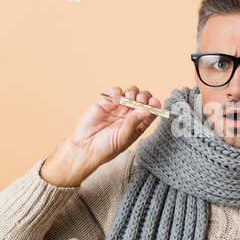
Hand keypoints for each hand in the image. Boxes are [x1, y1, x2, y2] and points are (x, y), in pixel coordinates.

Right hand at [40, 85, 160, 186]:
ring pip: (131, 92)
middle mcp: (131, 114)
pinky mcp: (106, 102)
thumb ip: (133, 123)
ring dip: (132, 92)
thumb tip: (147, 110)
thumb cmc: (106, 148)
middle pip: (143, 98)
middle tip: (138, 100)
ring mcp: (119, 107)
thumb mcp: (123, 137)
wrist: (85, 148)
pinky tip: (115, 100)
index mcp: (139, 124)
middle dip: (143, 96)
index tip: (153, 102)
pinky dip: (117, 92)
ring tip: (128, 99)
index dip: (154, 104)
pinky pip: (115, 91)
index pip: (152, 111)